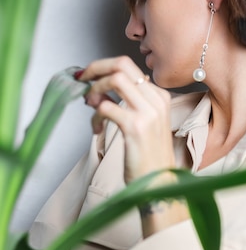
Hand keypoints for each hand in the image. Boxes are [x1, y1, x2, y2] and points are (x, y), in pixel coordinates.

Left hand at [77, 56, 174, 183]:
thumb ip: (129, 102)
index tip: (88, 76)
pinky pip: (106, 107)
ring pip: (114, 80)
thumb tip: (101, 87)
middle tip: (82, 81)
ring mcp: (147, 113)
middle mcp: (156, 100)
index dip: (103, 67)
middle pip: (122, 65)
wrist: (159, 184)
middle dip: (96, 69)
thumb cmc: (149, 158)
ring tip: (90, 106)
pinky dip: (95, 117)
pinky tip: (97, 129)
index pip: (129, 66)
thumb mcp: (144, 124)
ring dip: (95, 90)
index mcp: (160, 97)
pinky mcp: (135, 127)